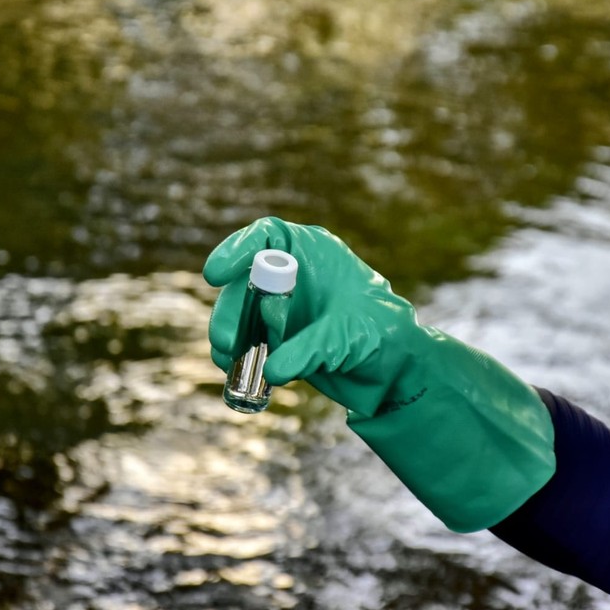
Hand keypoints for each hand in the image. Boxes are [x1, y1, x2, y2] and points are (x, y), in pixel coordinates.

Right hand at [204, 216, 423, 416]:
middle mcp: (291, 276)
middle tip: (227, 340)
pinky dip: (236, 357)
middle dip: (230, 310)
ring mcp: (281, 308)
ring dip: (229, 335)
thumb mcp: (348, 338)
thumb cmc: (381, 336)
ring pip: (239, 313)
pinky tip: (232, 372)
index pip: (266, 237)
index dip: (237, 250)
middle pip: (245, 281)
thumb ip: (311, 349)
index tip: (215, 274)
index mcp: (313, 254)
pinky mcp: (276, 339)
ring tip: (227, 360)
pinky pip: (246, 342)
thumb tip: (272, 370)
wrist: (393, 369)